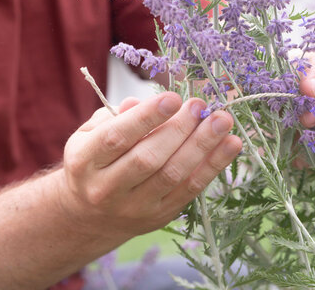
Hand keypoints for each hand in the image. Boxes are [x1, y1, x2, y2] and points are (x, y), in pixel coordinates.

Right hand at [58, 93, 241, 239]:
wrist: (90, 215)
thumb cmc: (94, 163)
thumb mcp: (90, 136)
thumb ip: (114, 117)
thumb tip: (139, 102)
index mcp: (84, 162)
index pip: (116, 138)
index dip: (146, 118)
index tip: (173, 98)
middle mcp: (106, 188)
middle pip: (148, 158)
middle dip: (179, 129)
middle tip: (200, 105)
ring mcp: (134, 206)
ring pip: (172, 175)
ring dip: (202, 146)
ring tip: (222, 122)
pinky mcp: (159, 215)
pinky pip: (190, 190)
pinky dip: (213, 166)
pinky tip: (230, 145)